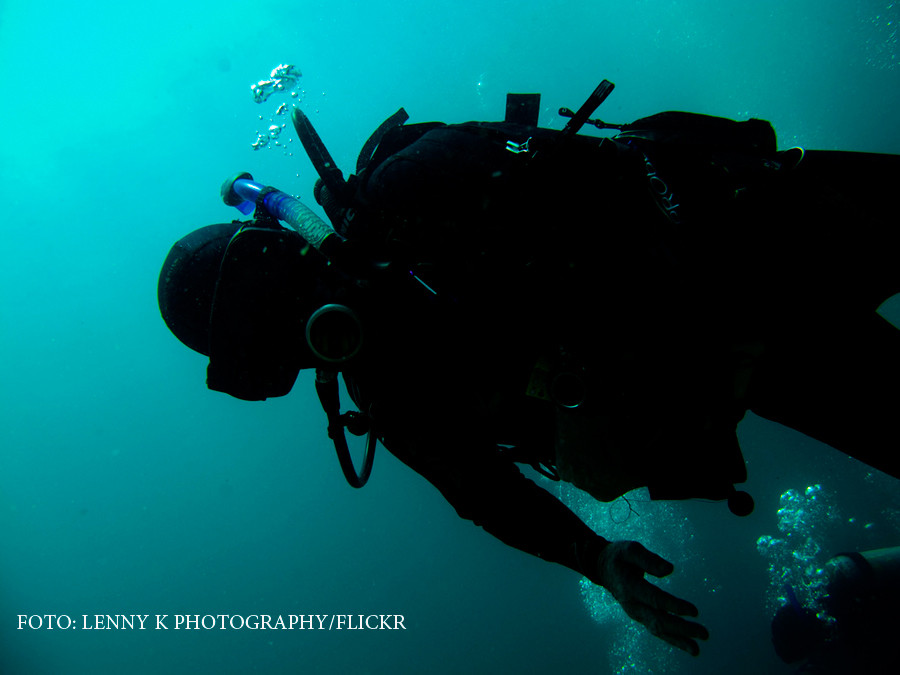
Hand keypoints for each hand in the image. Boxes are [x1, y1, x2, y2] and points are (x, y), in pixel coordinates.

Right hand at [596, 540, 708, 655]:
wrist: (603, 568)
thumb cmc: (619, 556)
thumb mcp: (630, 550)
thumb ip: (649, 559)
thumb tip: (670, 569)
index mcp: (629, 587)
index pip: (654, 600)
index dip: (674, 607)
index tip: (694, 611)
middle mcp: (632, 605)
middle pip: (658, 621)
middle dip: (682, 629)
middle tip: (704, 634)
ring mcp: (636, 613)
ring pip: (658, 630)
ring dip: (678, 640)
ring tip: (696, 650)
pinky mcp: (640, 616)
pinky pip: (657, 630)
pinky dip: (672, 639)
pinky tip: (687, 644)